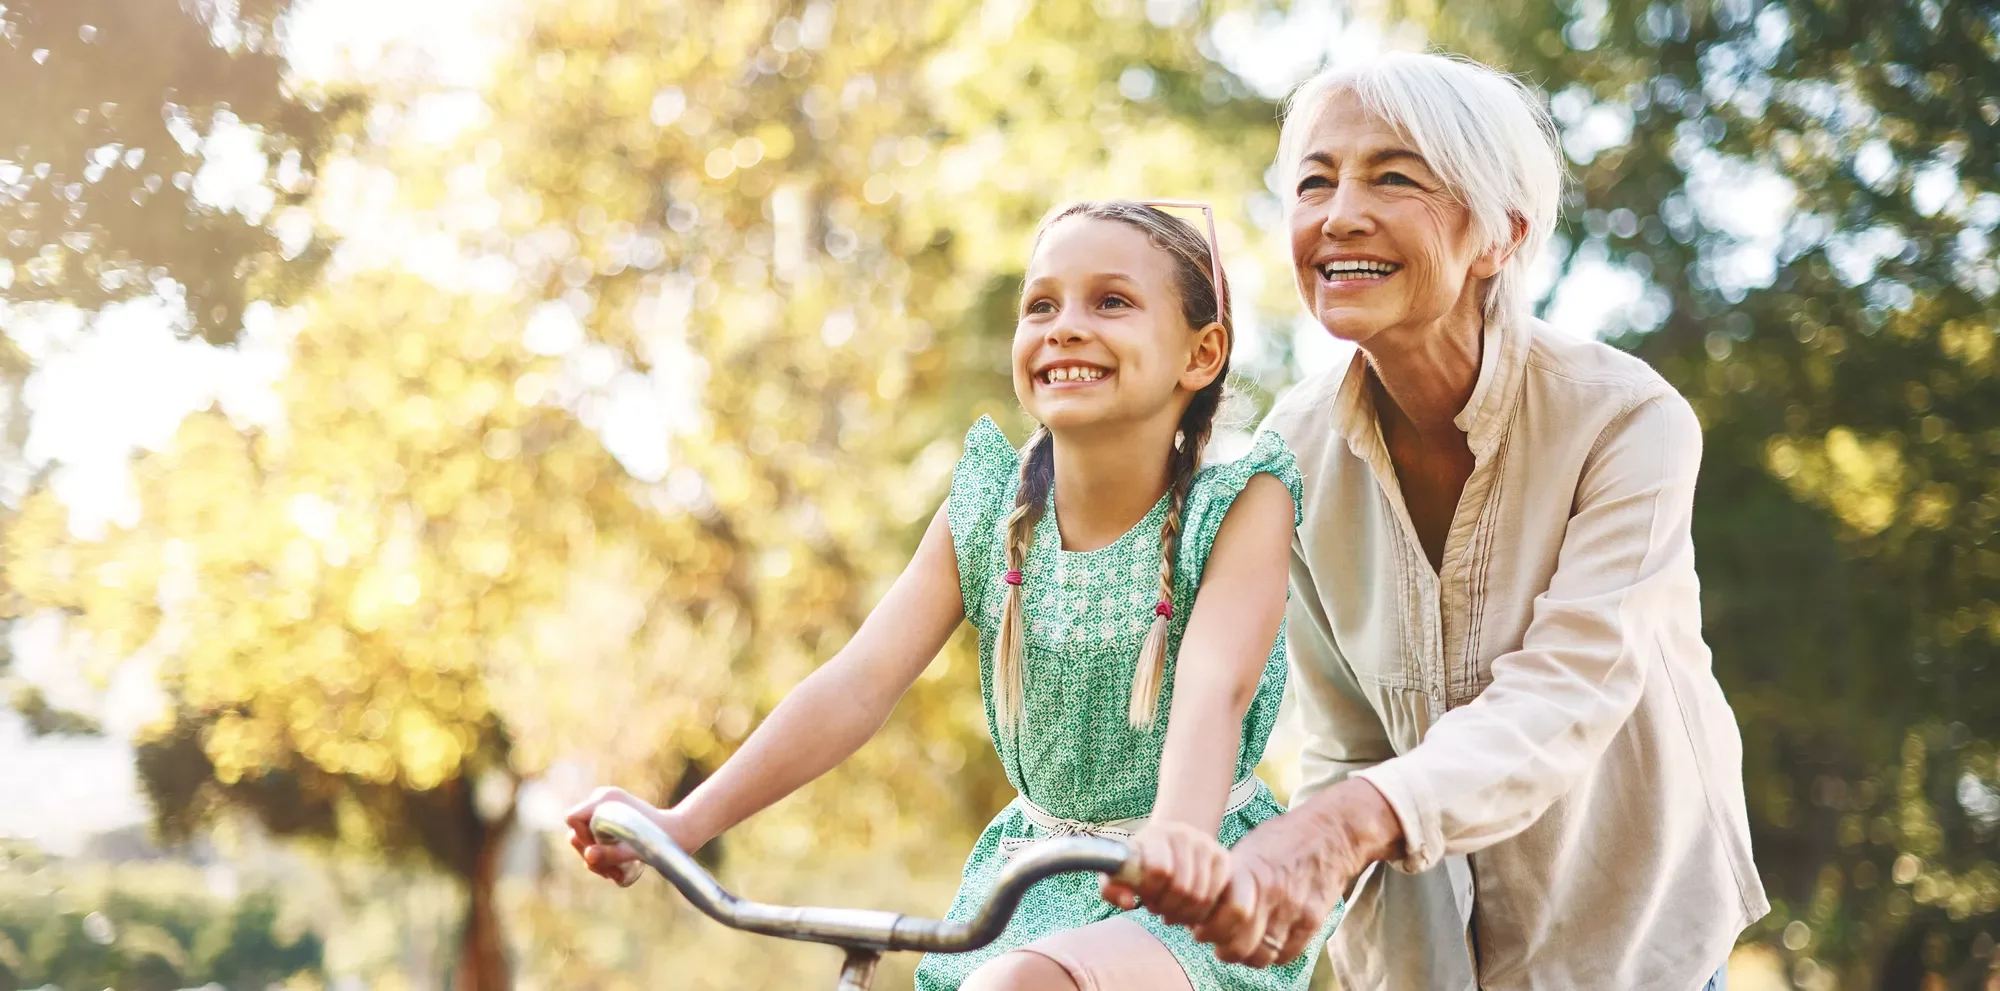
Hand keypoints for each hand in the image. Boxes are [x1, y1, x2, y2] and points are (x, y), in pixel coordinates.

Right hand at [563, 786, 699, 886]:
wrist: (682, 831)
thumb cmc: (662, 838)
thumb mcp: (638, 849)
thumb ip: (612, 853)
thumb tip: (588, 856)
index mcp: (605, 799)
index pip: (573, 818)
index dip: (580, 838)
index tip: (599, 853)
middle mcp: (601, 801)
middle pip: (576, 833)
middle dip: (589, 855)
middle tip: (610, 872)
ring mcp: (605, 811)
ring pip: (585, 841)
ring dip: (596, 861)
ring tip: (616, 874)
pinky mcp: (610, 822)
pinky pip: (594, 842)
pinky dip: (602, 858)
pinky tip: (617, 872)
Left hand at [1102, 821, 1230, 924]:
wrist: (1170, 842)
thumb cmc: (1141, 863)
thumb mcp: (1120, 873)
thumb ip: (1112, 889)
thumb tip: (1128, 903)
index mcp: (1156, 834)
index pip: (1159, 870)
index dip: (1152, 892)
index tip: (1144, 898)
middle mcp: (1184, 835)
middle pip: (1182, 888)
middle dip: (1167, 907)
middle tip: (1158, 909)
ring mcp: (1206, 845)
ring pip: (1200, 896)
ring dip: (1183, 913)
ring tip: (1171, 911)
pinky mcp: (1223, 858)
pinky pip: (1215, 897)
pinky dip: (1201, 912)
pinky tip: (1188, 910)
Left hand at [1193, 779, 1401, 967]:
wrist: (1331, 833)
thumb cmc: (1281, 839)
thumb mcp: (1247, 849)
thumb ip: (1225, 878)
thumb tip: (1194, 907)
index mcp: (1249, 872)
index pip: (1221, 919)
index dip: (1205, 931)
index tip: (1200, 929)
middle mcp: (1272, 893)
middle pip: (1239, 946)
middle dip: (1223, 948)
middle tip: (1219, 941)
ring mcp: (1295, 910)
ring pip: (1262, 956)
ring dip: (1247, 956)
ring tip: (1242, 943)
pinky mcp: (1313, 921)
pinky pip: (1287, 955)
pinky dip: (1273, 955)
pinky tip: (1266, 941)